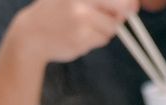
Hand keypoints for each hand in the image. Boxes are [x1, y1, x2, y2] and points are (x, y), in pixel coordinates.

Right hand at [18, 0, 139, 63]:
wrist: (31, 34)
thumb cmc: (56, 13)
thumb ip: (99, 0)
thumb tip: (133, 6)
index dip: (129, 1)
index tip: (133, 6)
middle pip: (122, 6)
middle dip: (122, 14)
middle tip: (117, 17)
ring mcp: (81, 18)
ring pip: (112, 26)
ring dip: (105, 29)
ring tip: (85, 27)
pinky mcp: (82, 37)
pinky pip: (102, 39)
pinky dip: (96, 40)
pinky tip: (81, 36)